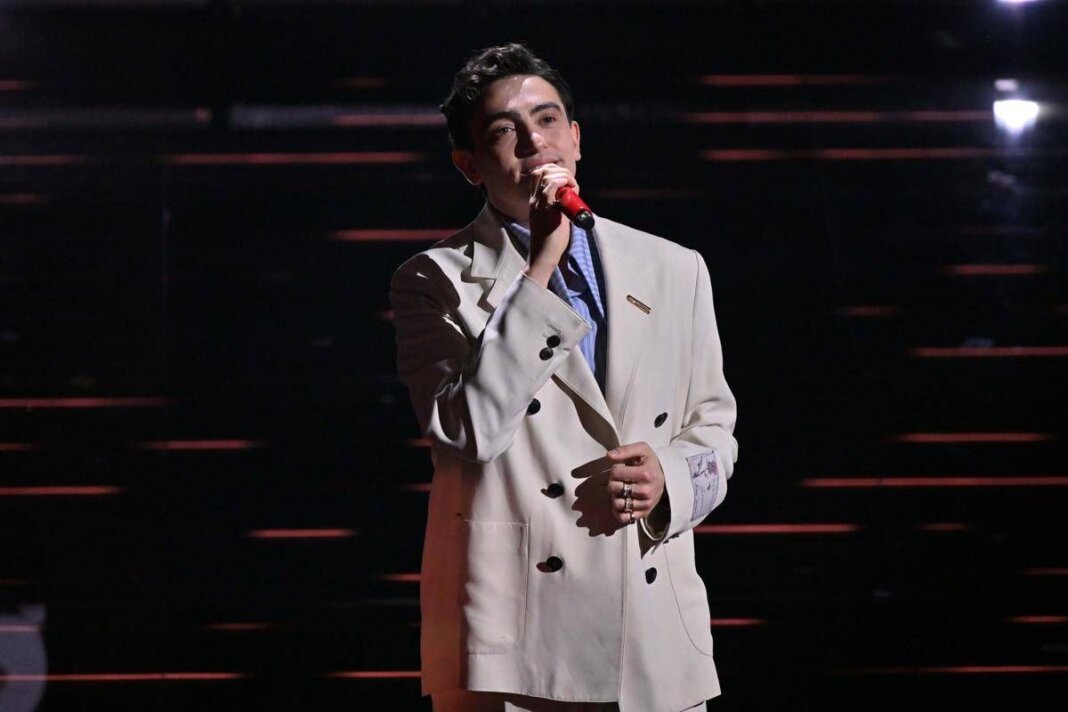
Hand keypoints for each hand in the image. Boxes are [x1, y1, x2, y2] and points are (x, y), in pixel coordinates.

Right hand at [523, 164, 577, 286]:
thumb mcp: (553, 218)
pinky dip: (562, 181)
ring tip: (573, 187)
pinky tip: (571, 187)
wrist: (543, 255)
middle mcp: (534, 199)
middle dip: (560, 170)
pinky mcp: (545, 209)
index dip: (554, 171)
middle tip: (572, 183)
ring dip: (563, 175)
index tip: (567, 181)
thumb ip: (559, 207)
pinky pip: (550, 186)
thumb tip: (572, 198)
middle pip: (542, 171)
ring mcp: (538, 203)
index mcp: (535, 201)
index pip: (539, 174)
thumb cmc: (551, 240)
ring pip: (546, 174)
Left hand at [605, 442, 665, 524]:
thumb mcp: (642, 450)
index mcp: (646, 474)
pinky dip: (618, 511)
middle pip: (613, 488)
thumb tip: (609, 456)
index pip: (615, 473)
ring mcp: (645, 504)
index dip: (615, 469)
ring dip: (615, 496)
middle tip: (621, 480)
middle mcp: (646, 491)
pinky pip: (623, 517)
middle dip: (613, 482)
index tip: (622, 468)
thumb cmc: (650, 463)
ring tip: (622, 490)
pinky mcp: (643, 514)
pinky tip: (622, 502)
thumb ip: (625, 450)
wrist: (665, 478)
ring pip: (616, 503)